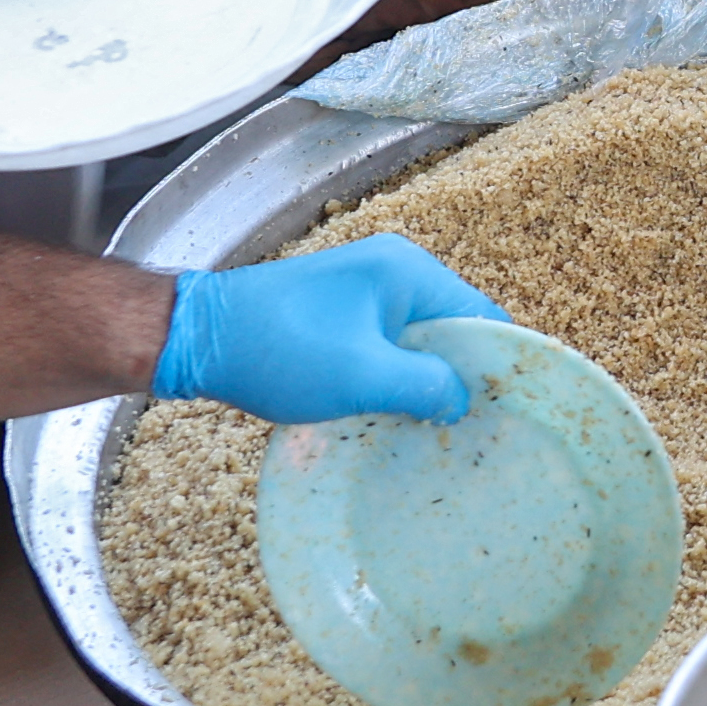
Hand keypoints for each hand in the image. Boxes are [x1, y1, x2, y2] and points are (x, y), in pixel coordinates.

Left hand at [154, 232, 511, 422]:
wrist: (196, 338)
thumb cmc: (280, 350)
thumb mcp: (362, 375)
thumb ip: (425, 385)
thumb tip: (464, 401)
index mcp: (408, 272)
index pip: (480, 315)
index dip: (499, 364)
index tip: (510, 414)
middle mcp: (393, 272)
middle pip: (452, 330)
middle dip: (463, 377)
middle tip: (474, 432)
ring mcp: (364, 292)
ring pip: (418, 343)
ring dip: (426, 383)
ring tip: (439, 433)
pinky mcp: (340, 315)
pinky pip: (388, 348)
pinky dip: (396, 379)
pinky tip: (394, 416)